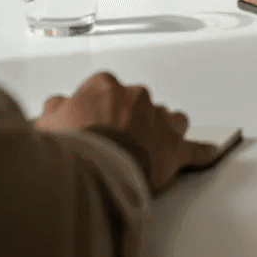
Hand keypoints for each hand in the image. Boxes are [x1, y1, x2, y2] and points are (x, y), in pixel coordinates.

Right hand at [34, 71, 204, 192]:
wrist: (91, 168)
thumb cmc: (70, 145)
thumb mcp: (47, 124)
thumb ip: (54, 112)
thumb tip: (55, 108)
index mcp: (105, 88)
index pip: (103, 89)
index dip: (97, 108)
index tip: (92, 120)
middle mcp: (136, 98)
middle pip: (139, 103)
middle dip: (131, 118)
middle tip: (118, 140)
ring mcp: (158, 121)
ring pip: (169, 118)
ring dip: (164, 128)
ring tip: (156, 144)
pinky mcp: (173, 149)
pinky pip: (195, 149)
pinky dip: (202, 152)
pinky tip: (210, 152)